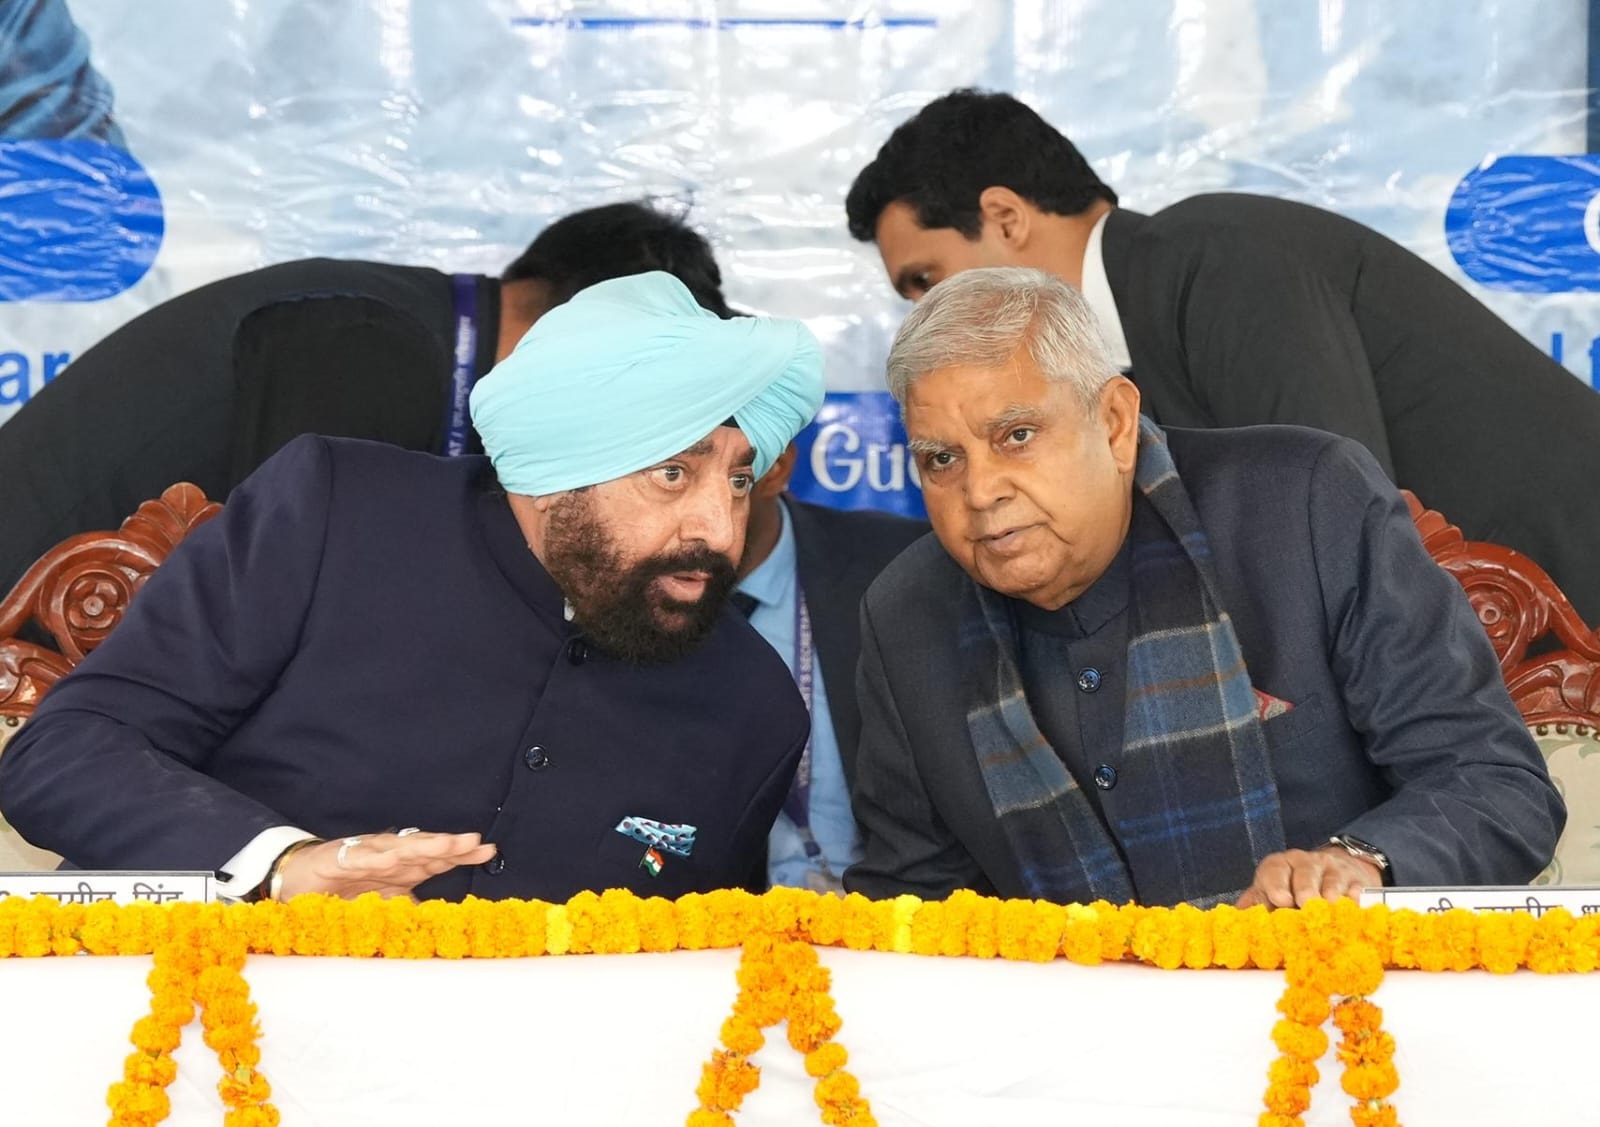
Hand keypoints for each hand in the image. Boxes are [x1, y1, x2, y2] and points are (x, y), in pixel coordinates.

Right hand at [275, 830, 496, 900]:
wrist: (301, 878)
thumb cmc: (349, 887)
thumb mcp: (387, 903)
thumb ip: (414, 910)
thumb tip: (443, 925)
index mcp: (405, 866)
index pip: (439, 857)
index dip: (463, 853)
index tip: (489, 850)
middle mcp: (392, 856)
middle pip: (426, 848)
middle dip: (451, 844)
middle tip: (474, 842)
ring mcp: (368, 854)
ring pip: (400, 848)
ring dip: (425, 845)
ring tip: (447, 844)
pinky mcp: (342, 858)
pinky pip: (363, 858)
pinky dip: (378, 858)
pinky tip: (394, 858)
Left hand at [1235, 846, 1381, 909]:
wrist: (1331, 871)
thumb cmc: (1292, 889)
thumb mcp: (1269, 893)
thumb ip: (1253, 907)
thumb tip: (1234, 926)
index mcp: (1279, 866)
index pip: (1274, 870)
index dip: (1276, 884)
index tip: (1281, 900)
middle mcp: (1305, 863)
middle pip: (1305, 872)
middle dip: (1305, 890)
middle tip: (1307, 905)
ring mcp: (1332, 870)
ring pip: (1332, 881)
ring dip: (1331, 898)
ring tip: (1330, 911)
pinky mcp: (1356, 881)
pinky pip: (1357, 889)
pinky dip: (1355, 901)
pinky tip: (1353, 910)